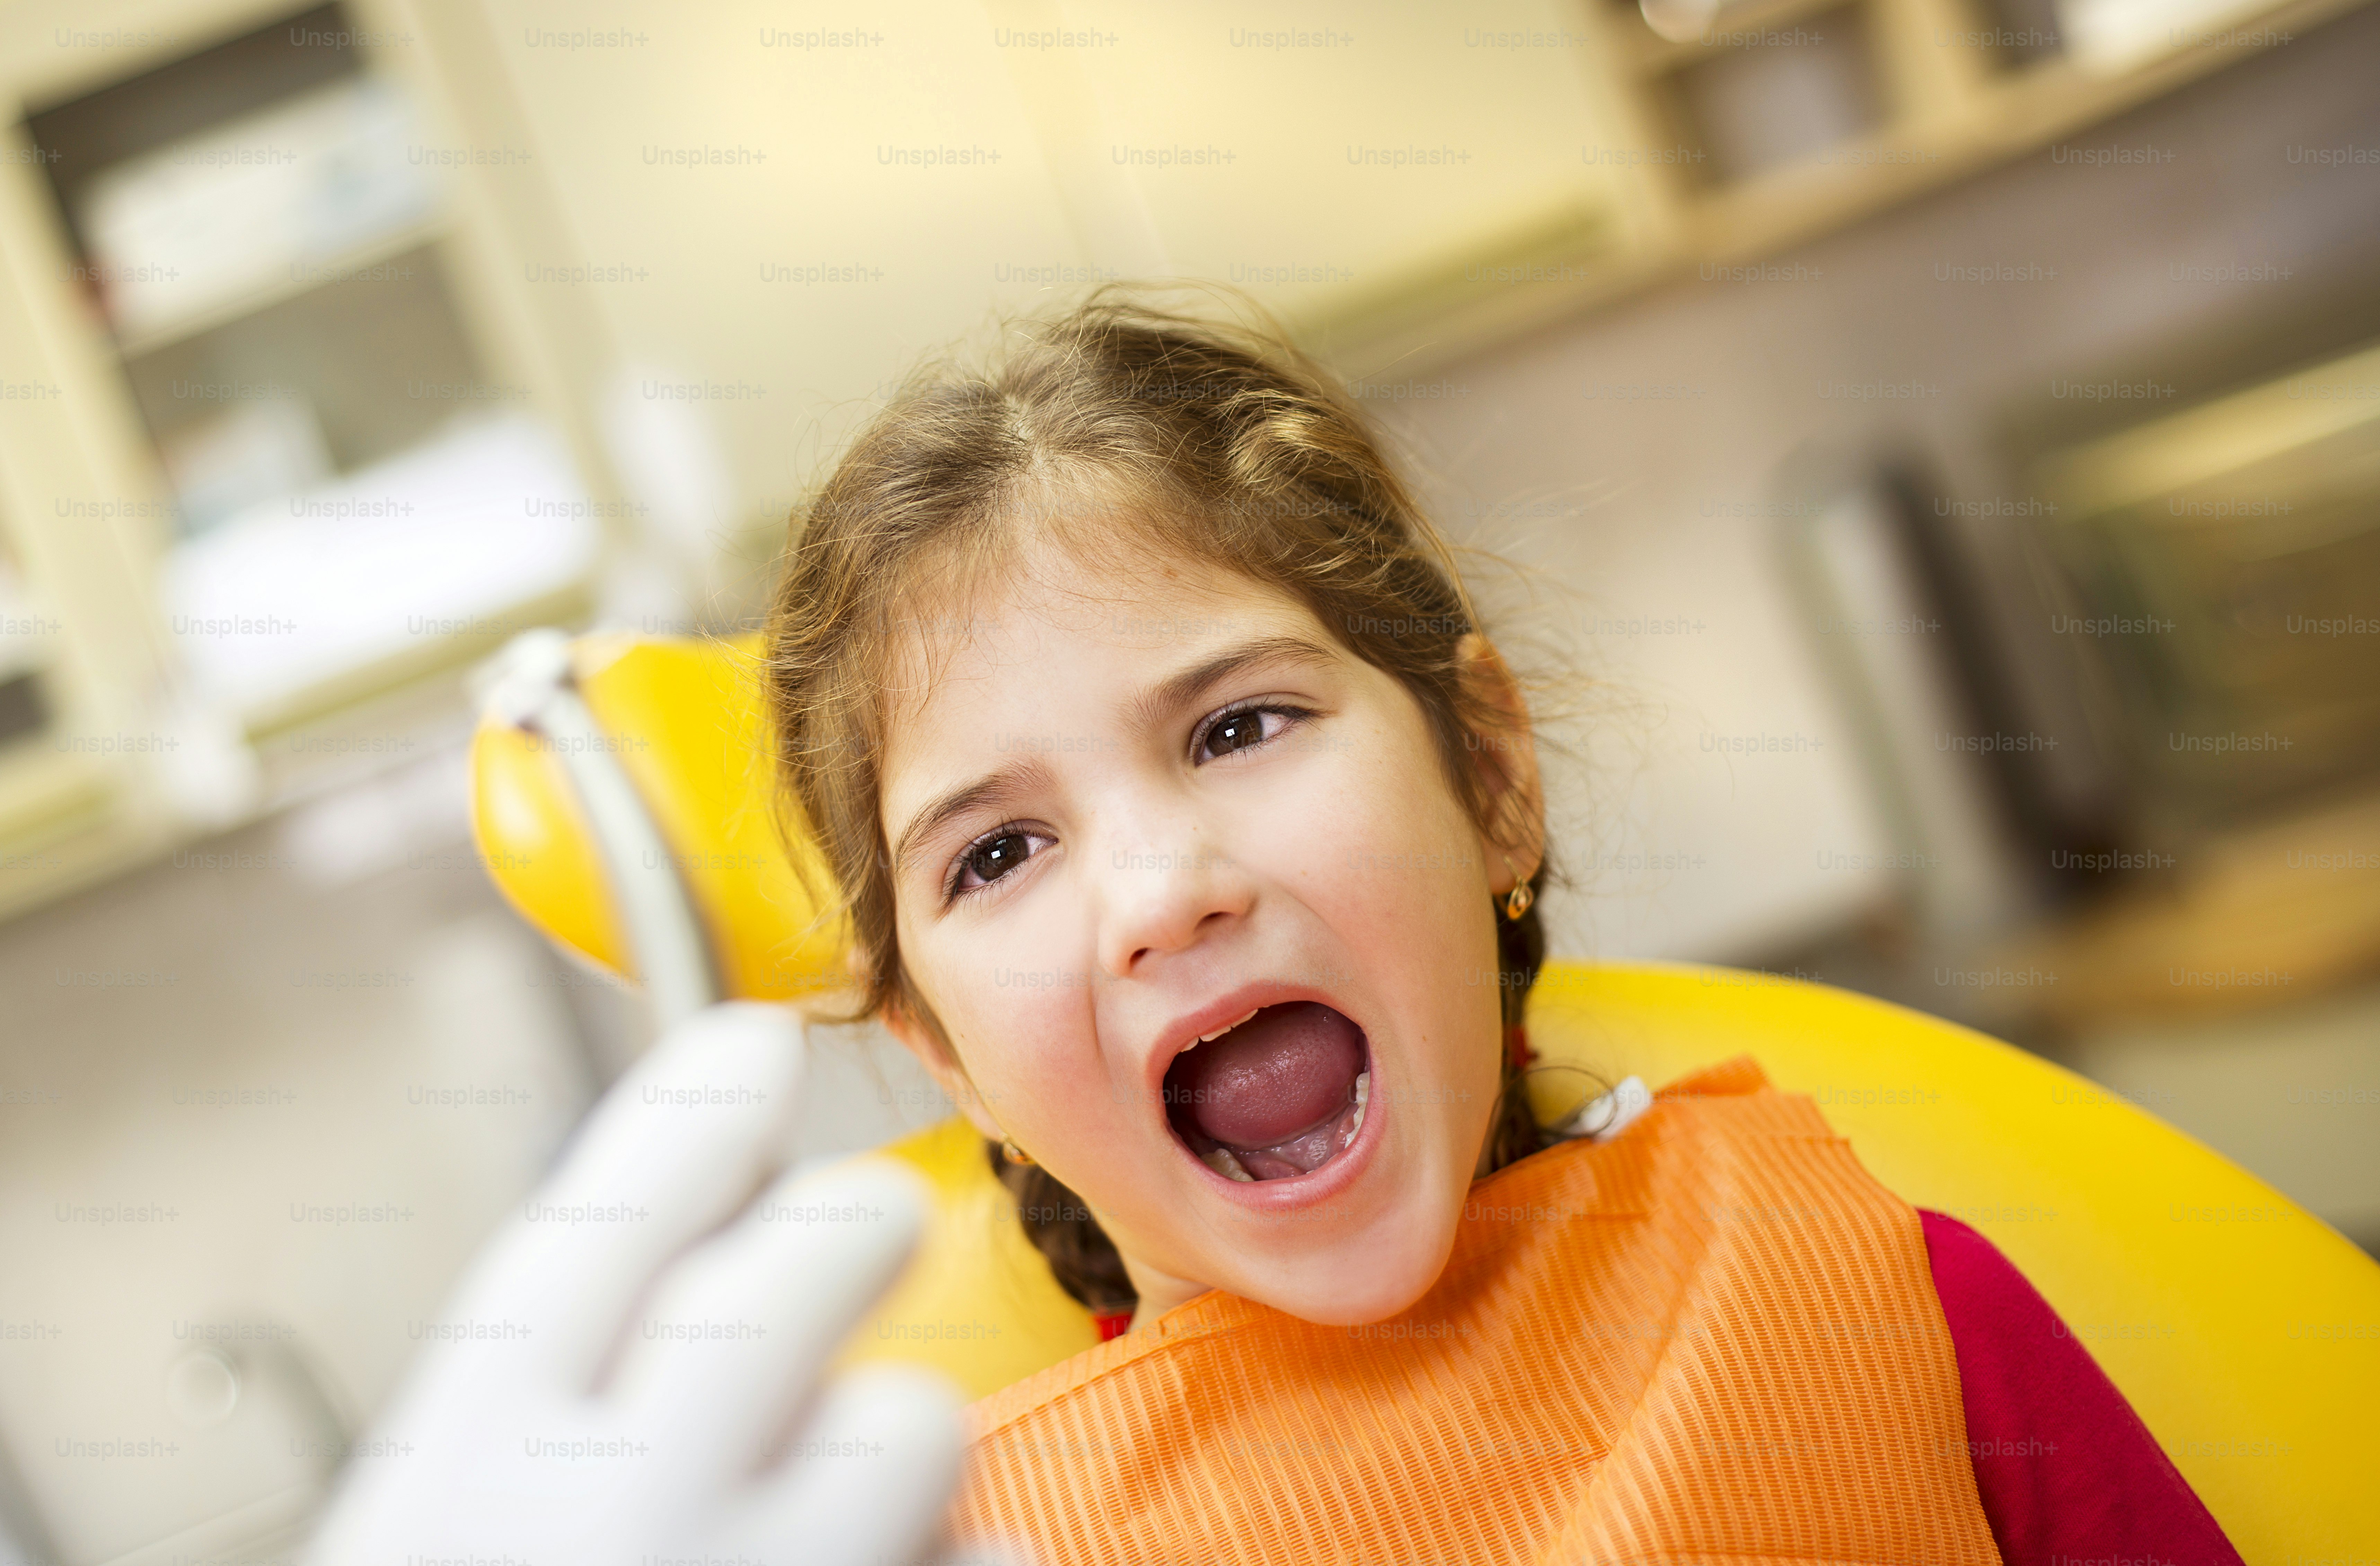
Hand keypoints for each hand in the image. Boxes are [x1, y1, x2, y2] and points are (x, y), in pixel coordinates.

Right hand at [306, 1002, 992, 1565]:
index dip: (684, 1119)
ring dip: (897, 1459)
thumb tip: (707, 1249)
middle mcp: (612, 1519)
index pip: (592, 1231)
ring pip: (911, 1423)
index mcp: (466, 1484)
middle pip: (790, 1274)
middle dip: (846, 1223)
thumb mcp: (451, 1546)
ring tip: (836, 1540)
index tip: (750, 1046)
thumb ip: (557, 1428)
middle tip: (860, 1227)